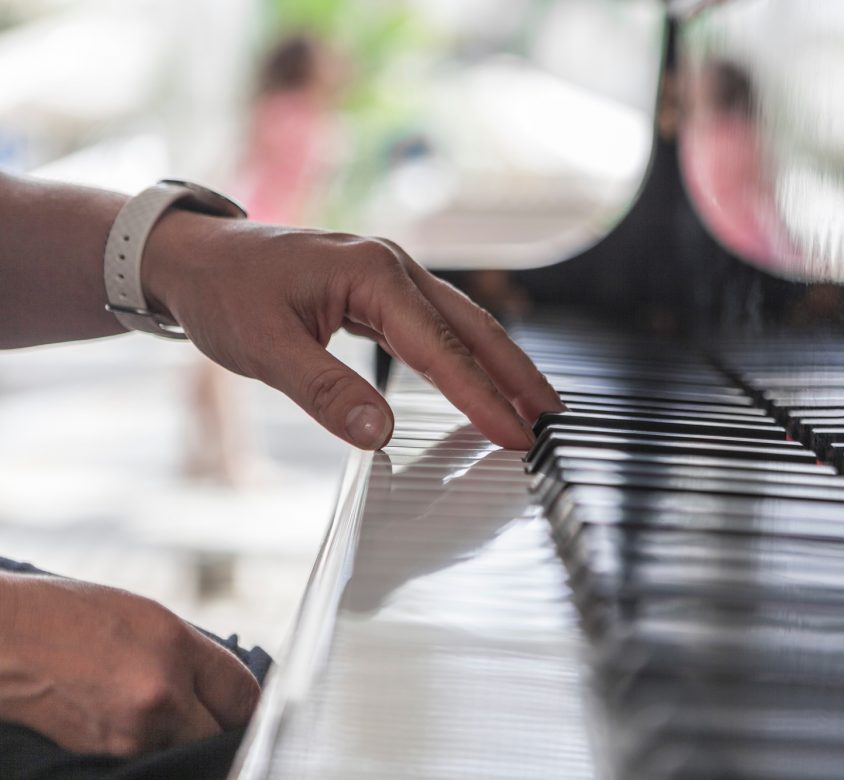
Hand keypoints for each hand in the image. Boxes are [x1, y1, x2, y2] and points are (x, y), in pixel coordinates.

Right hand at [0, 574, 258, 755]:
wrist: (3, 641)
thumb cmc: (67, 617)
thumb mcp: (145, 617)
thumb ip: (190, 653)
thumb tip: (223, 687)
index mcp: (176, 646)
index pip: (244, 693)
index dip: (250, 705)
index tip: (247, 710)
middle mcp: (161, 692)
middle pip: (223, 732)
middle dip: (222, 727)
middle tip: (215, 721)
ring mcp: (132, 731)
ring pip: (188, 750)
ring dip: (186, 741)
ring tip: (167, 718)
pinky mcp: (105, 756)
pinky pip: (152, 759)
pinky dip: (154, 749)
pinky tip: (142, 730)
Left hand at [141, 214, 563, 450]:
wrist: (192, 255)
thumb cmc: (224, 293)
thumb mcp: (265, 349)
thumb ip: (326, 392)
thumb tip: (381, 436)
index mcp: (372, 274)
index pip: (439, 348)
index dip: (481, 397)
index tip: (515, 436)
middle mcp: (392, 266)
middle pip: (471, 326)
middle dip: (515, 374)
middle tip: (551, 418)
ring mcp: (388, 273)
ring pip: (460, 322)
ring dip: (498, 362)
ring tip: (531, 402)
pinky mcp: (378, 287)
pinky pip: (436, 322)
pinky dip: (464, 353)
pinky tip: (477, 375)